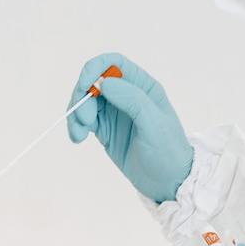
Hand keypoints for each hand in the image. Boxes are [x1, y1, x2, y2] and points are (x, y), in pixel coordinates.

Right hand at [66, 53, 194, 203]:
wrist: (168, 182)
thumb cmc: (168, 151)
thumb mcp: (154, 123)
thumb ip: (132, 100)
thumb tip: (104, 83)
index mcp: (142, 86)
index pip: (113, 63)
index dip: (95, 67)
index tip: (85, 85)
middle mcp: (126, 95)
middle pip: (93, 81)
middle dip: (82, 96)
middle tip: (84, 119)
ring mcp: (114, 112)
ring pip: (84, 101)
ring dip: (76, 114)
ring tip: (79, 135)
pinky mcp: (105, 129)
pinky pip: (83, 120)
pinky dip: (75, 126)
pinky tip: (78, 138)